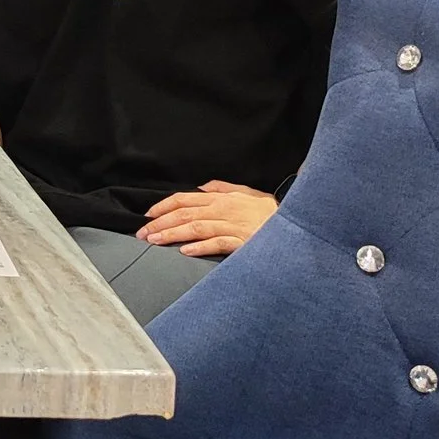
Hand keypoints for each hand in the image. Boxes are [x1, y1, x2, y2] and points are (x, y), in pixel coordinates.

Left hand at [138, 180, 277, 258]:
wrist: (295, 226)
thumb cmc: (269, 212)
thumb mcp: (246, 193)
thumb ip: (222, 188)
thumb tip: (201, 187)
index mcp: (222, 198)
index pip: (184, 199)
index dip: (163, 207)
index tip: (147, 216)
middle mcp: (224, 209)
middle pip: (185, 213)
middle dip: (160, 223)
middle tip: (142, 233)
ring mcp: (234, 225)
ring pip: (196, 228)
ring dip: (173, 234)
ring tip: (155, 241)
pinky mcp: (244, 242)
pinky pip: (218, 243)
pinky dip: (201, 247)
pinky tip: (186, 251)